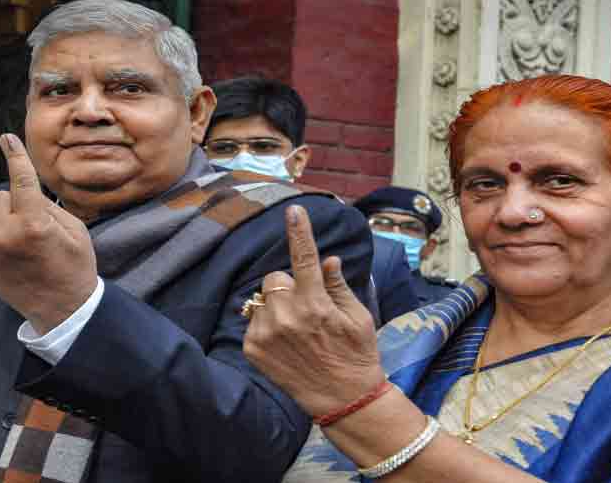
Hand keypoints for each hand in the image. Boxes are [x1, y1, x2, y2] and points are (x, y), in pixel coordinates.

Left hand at [0, 134, 97, 333]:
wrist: (61, 308)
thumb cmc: (74, 265)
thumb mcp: (75, 229)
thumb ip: (46, 204)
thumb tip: (21, 186)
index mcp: (33, 225)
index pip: (21, 180)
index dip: (15, 156)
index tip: (6, 138)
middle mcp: (3, 235)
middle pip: (0, 196)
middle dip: (16, 204)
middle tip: (35, 227)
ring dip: (3, 219)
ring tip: (22, 244)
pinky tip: (10, 253)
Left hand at [243, 205, 384, 417]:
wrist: (343, 400)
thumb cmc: (356, 355)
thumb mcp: (358, 317)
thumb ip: (338, 285)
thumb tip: (328, 259)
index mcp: (315, 303)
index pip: (305, 257)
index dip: (300, 231)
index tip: (294, 210)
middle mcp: (287, 315)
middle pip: (275, 278)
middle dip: (288, 286)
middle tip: (306, 307)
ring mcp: (266, 333)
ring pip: (262, 300)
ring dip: (275, 307)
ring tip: (296, 331)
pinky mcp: (253, 348)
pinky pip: (253, 321)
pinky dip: (266, 326)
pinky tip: (284, 344)